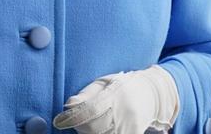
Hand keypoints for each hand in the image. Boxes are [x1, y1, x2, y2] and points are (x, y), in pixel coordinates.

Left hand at [53, 65, 178, 133]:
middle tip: (79, 119)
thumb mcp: (105, 82)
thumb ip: (87, 94)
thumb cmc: (122, 86)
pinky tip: (102, 129)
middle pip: (93, 128)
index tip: (59, 120)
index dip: (73, 116)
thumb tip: (68, 105)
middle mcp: (124, 112)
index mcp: (116, 94)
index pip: (91, 109)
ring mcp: (130, 127)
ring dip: (90, 133)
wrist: (151, 94)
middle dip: (81, 126)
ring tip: (95, 122)